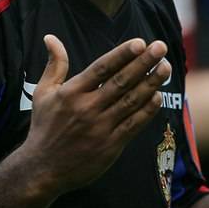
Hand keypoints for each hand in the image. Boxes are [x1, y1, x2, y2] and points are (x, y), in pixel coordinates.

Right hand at [21, 35, 169, 194]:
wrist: (42, 170)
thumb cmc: (44, 127)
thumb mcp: (43, 93)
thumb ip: (54, 64)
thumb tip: (50, 37)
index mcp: (71, 93)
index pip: (101, 68)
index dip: (122, 55)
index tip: (140, 42)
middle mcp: (87, 108)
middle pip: (121, 81)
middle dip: (143, 63)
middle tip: (161, 47)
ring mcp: (100, 128)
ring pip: (131, 101)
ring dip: (151, 83)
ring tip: (165, 67)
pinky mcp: (110, 146)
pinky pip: (134, 124)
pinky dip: (147, 110)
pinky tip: (158, 95)